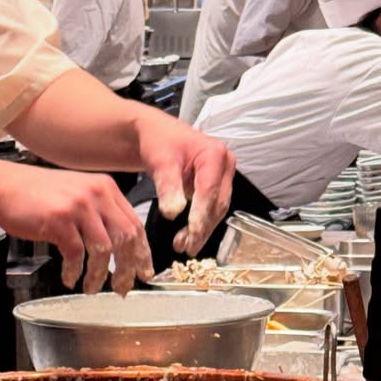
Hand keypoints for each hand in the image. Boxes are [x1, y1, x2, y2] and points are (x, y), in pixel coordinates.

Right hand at [0, 161, 153, 294]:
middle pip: (125, 238)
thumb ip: (100, 213)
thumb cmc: (38, 194)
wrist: (5, 187)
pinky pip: (76, 254)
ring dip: (98, 275)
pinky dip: (74, 271)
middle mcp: (96, 194)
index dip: (142, 252)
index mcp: (106, 188)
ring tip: (91, 288)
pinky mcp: (59, 220)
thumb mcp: (78, 193)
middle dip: (126, 269)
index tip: (144, 272)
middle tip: (122, 287)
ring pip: (103, 250)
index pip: (135, 224)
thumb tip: (121, 248)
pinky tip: (69, 278)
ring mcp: (78, 206)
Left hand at [134, 110, 235, 255]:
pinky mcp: (215, 186)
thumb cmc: (158, 141)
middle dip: (202, 227)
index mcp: (215, 154)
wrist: (156, 134)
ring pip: (216, 209)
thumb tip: (173, 212)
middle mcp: (225, 165)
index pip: (209, 189)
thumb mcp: (160, 161)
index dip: (201, 213)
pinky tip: (186, 237)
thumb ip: (168, 186)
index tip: (192, 233)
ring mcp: (222, 176)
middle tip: (187, 247)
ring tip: (183, 246)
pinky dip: (199, 223)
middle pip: (217, 203)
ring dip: (201, 229)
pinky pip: (210, 208)